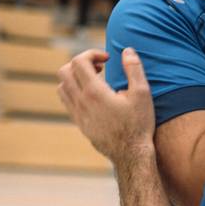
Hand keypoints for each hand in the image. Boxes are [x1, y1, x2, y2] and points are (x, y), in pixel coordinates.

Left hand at [57, 47, 154, 163]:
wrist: (131, 154)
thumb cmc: (139, 124)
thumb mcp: (142, 93)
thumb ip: (134, 69)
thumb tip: (127, 51)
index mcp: (95, 92)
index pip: (79, 61)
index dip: (92, 54)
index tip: (107, 59)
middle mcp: (81, 102)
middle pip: (65, 71)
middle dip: (81, 63)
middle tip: (100, 68)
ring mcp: (77, 114)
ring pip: (62, 86)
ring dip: (75, 77)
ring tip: (96, 80)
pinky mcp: (79, 123)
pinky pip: (67, 101)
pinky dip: (75, 91)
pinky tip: (93, 96)